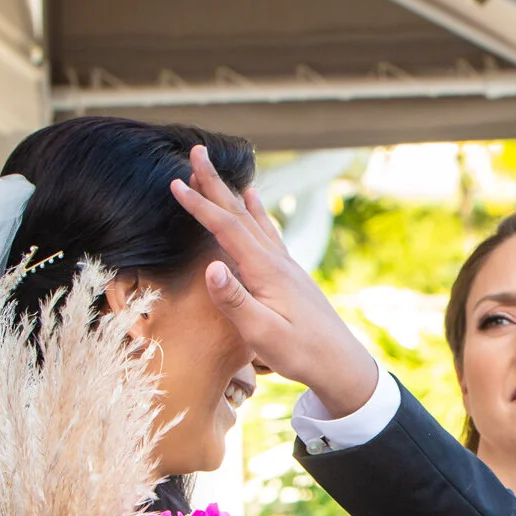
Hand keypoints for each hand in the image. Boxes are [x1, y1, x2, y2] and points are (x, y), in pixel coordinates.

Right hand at [168, 144, 381, 413]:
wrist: (341, 363)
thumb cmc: (301, 353)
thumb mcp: (263, 334)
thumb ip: (235, 301)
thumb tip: (210, 267)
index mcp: (266, 271)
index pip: (227, 228)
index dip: (200, 205)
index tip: (175, 183)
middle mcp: (277, 260)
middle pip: (239, 213)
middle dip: (214, 183)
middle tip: (196, 151)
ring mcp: (286, 264)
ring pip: (252, 219)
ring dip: (230, 192)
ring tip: (215, 170)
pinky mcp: (290, 273)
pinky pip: (267, 231)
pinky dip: (254, 211)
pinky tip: (252, 200)